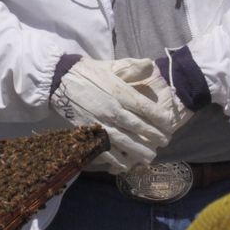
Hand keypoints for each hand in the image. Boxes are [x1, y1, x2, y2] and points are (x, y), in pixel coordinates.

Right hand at [50, 58, 191, 173]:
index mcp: (119, 92)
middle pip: (138, 127)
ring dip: (139, 151)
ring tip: (149, 157)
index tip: (168, 124)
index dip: (159, 118)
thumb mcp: (112, 66)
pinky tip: (125, 164)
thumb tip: (151, 65)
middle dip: (154, 137)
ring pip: (124, 142)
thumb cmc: (89, 73)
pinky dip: (116, 159)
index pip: (145, 108)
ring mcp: (99, 122)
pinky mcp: (87, 132)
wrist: (60, 80)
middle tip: (164, 142)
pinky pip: (104, 149)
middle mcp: (112, 109)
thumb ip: (132, 67)